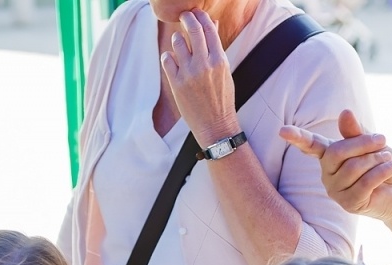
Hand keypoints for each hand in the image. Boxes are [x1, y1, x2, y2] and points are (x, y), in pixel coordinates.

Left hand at [160, 10, 239, 146]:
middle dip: (187, 19)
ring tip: (179, 41)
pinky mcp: (176, 84)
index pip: (209, 29)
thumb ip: (216, 47)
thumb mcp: (224, 71)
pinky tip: (172, 60)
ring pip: (177, 43)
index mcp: (219, 60)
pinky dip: (168, 56)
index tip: (196, 13)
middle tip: (184, 16)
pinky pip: (167, 60)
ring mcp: (189, 74)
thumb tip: (212, 25)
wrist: (215, 125)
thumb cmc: (221, 97)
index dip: (201, 17)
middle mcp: (204, 64)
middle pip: (193, 30)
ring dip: (177, 38)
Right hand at [280, 109, 391, 224]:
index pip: (310, 145)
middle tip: (383, 140)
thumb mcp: (372, 143)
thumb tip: (344, 112)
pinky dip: (382, 171)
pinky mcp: (349, 204)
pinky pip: (365, 182)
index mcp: (329, 156)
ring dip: (376, 159)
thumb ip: (356, 132)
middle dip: (363, 143)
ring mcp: (336, 191)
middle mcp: (328, 174)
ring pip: (353, 168)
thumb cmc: (383, 164)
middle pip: (337, 152)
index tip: (282, 131)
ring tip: (387, 159)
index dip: (297, 138)